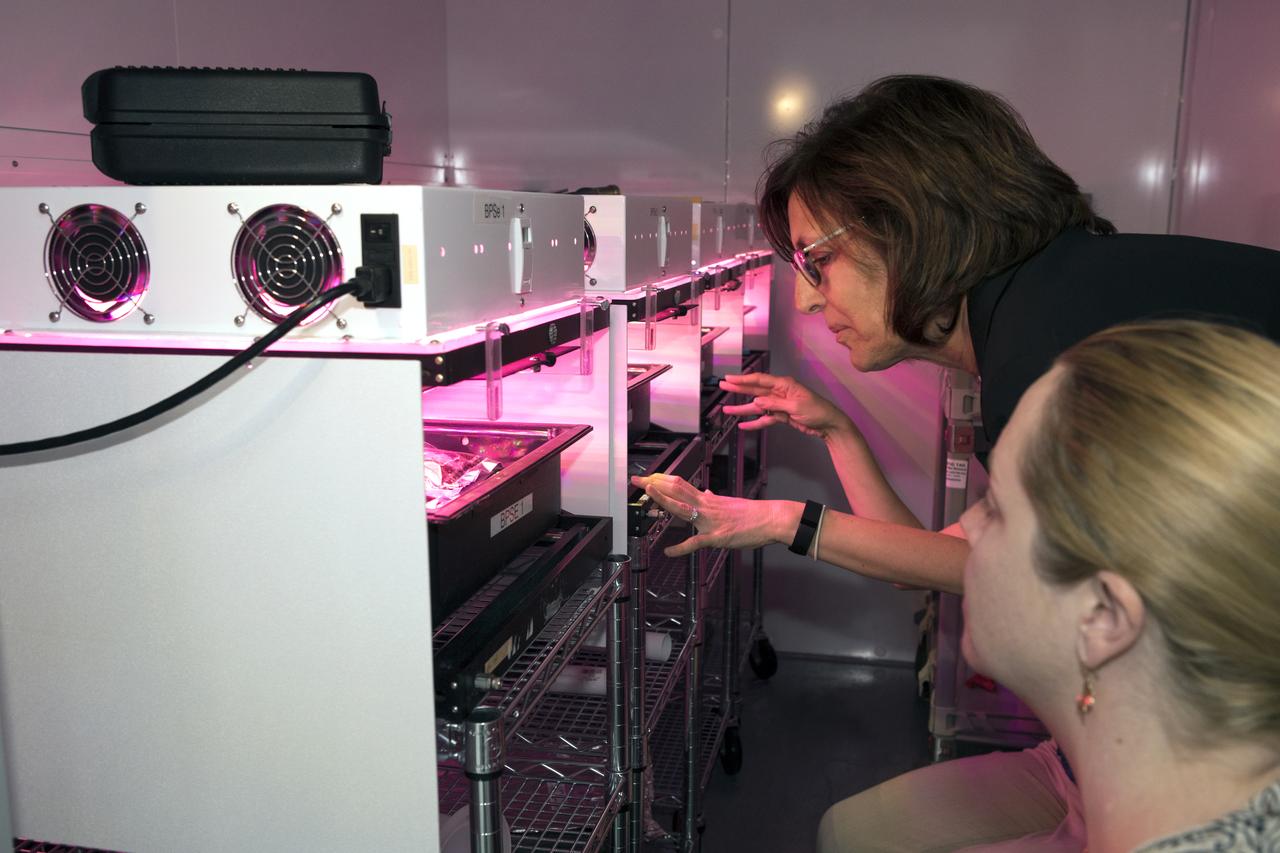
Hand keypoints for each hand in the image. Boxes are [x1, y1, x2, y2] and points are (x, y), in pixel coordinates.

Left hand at [631, 473, 784, 556]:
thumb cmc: (752, 513)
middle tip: (638, 480)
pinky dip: (680, 548)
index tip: (648, 477)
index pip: (680, 485)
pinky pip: (695, 543)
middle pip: (677, 491)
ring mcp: (710, 521)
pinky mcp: (716, 537)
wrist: (770, 519)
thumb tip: (706, 493)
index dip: (662, 480)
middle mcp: (706, 506)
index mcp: (708, 499)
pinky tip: (668, 551)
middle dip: (655, 485)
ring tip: (649, 494)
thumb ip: (714, 499)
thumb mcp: (730, 503)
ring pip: (683, 508)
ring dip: (665, 500)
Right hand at [719, 372, 855, 438]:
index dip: (743, 379)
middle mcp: (780, 392)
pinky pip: (764, 418)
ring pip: (757, 406)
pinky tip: (743, 425)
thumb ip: (775, 404)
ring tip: (727, 410)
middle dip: (738, 389)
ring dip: (742, 408)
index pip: (760, 380)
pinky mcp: (781, 415)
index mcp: (784, 385)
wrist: (828, 425)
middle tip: (723, 386)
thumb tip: (757, 401)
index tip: (729, 379)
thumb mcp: (796, 407)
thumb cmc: (817, 411)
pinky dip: (754, 422)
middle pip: (755, 389)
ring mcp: (779, 404)